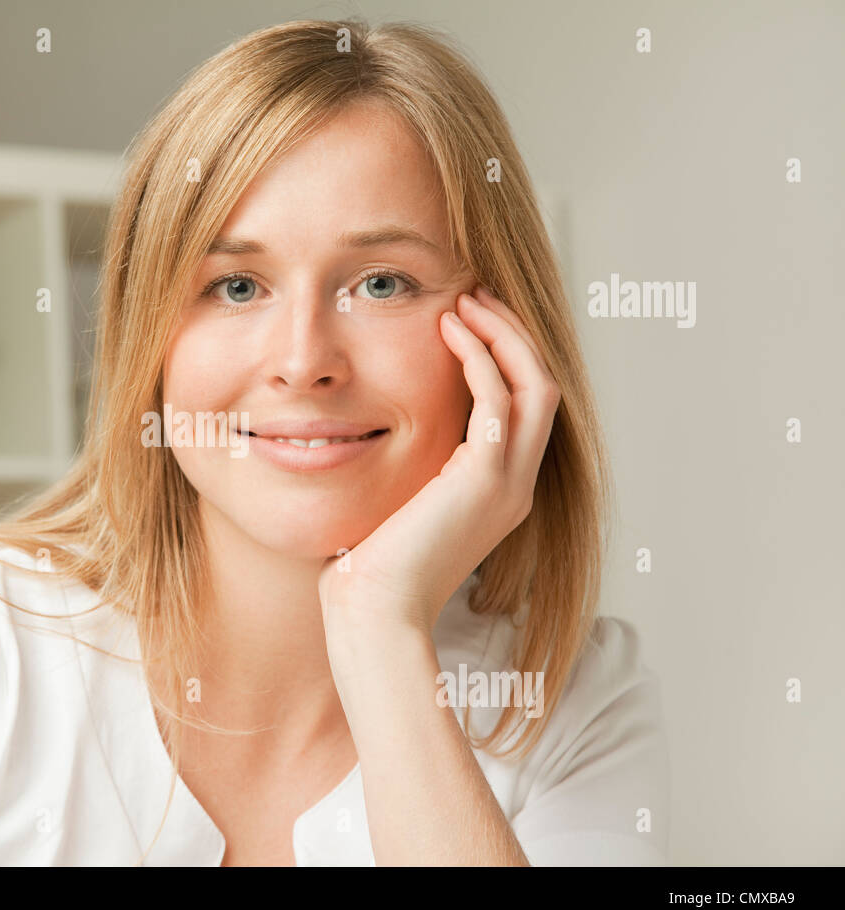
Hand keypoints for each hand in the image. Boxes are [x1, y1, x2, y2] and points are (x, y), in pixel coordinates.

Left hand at [319, 284, 561, 639]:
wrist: (373, 612)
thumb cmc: (369, 567)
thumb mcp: (397, 503)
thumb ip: (408, 466)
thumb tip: (374, 429)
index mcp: (498, 491)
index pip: (523, 408)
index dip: (504, 357)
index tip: (467, 320)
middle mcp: (515, 485)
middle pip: (543, 386)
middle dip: (512, 335)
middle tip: (475, 295)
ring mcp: (508, 483)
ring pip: (535, 385)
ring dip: (502, 335)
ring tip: (464, 301)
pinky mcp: (485, 478)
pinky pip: (500, 398)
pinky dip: (480, 357)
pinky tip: (448, 332)